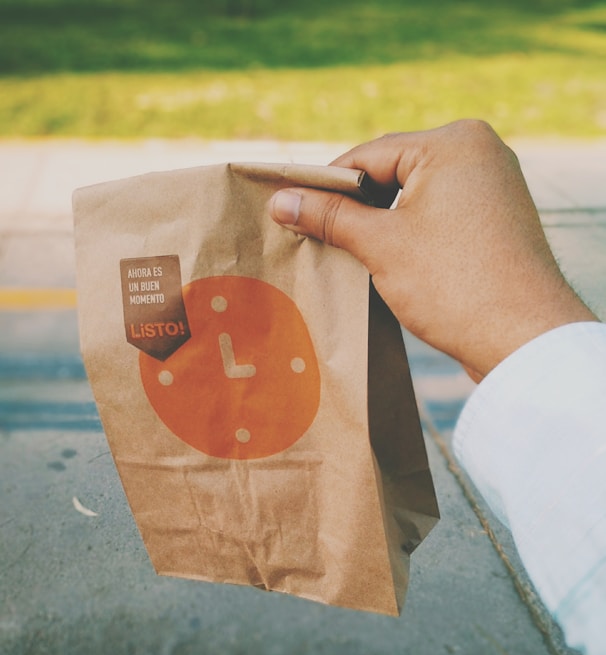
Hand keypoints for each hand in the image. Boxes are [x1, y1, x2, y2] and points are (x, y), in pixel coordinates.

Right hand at [269, 119, 596, 380]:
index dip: (325, 184)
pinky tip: (385, 260)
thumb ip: (330, 217)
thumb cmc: (454, 285)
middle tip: (314, 234)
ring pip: (415, 197)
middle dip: (354, 206)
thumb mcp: (382, 245)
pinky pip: (439, 216)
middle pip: (393, 172)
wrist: (524, 339)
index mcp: (455, 142)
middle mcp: (480, 153)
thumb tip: (280, 201)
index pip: (369, 155)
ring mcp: (493, 187)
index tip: (290, 207)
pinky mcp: (496, 220)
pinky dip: (410, 234)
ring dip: (380, 223)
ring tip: (346, 252)